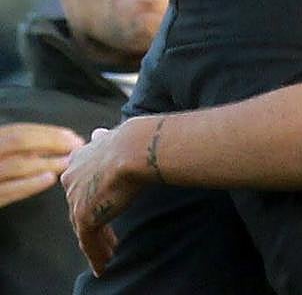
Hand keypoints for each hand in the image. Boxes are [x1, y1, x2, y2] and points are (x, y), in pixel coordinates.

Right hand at [0, 122, 83, 206]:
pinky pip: (5, 191)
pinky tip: (49, 180)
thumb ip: (14, 149)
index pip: (19, 131)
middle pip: (18, 141)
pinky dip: (28, 185)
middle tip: (76, 148)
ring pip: (14, 165)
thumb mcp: (1, 152)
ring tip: (67, 163)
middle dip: (51, 142)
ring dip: (45, 163)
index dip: (48, 133)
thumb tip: (46, 148)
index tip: (73, 137)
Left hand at [61, 117, 158, 274]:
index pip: (82, 182)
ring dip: (98, 241)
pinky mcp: (84, 216)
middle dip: (95, 220)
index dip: (94, 195)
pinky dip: (97, 255)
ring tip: (110, 252)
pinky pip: (89, 242)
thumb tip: (99, 132)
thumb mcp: (114, 135)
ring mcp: (76, 199)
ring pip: (84, 227)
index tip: (105, 203)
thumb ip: (105, 140)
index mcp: (79, 159)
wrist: (136, 147)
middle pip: (80, 206)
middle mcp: (72, 179)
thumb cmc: (135, 139)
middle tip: (109, 235)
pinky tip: (105, 264)